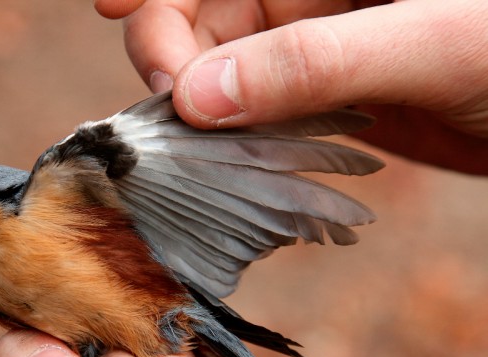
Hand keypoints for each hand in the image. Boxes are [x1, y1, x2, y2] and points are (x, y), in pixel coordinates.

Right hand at [95, 0, 487, 173]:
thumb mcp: (433, 44)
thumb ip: (312, 62)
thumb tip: (195, 97)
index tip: (111, 9)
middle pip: (212, 12)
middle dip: (177, 54)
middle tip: (172, 108)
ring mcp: (322, 43)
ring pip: (229, 69)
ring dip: (204, 107)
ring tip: (200, 144)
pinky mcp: (330, 95)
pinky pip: (263, 108)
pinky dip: (238, 133)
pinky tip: (230, 153)